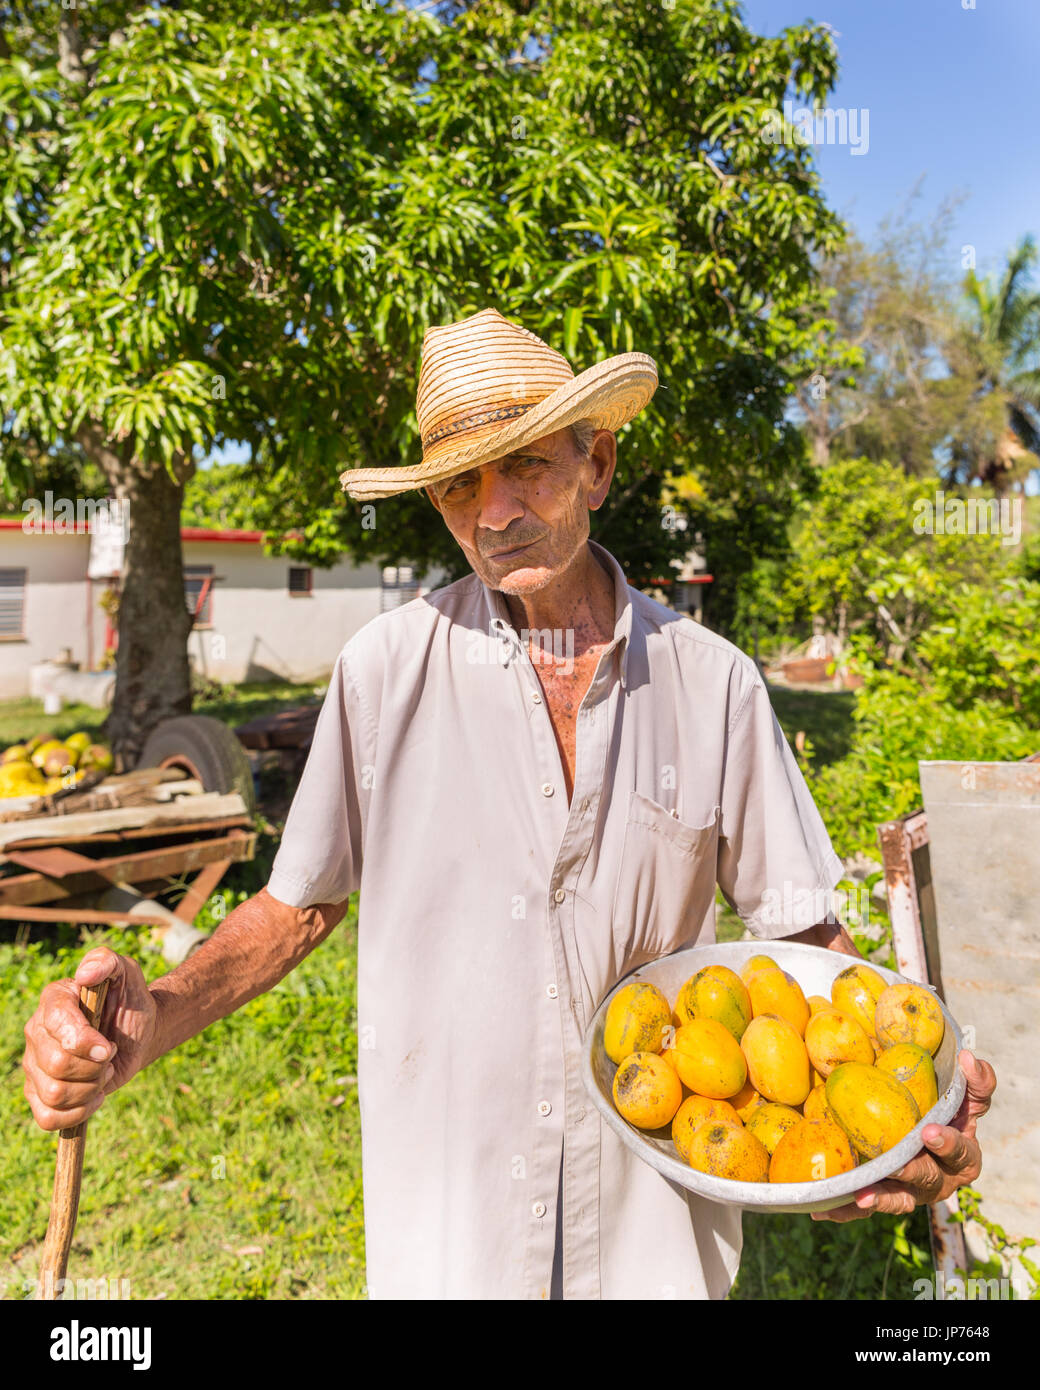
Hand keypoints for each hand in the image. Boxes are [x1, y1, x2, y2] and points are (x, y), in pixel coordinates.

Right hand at [22, 946, 157, 1131]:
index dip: (86, 1042)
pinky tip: (94, 1096)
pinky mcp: (39, 1094)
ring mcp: (34, 1065)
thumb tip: (85, 974)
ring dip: (90, 1089)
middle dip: (95, 1067)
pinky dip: (77, 1114)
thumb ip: (107, 962)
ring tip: (103, 1073)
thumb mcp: (127, 973)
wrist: (137, 1034)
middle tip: (110, 1056)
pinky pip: (47, 1118)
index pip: (56, 1025)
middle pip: (57, 1065)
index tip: (110, 1046)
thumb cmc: (129, 1001)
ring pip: (54, 1094)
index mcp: (53, 1000)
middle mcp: (36, 1032)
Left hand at [811, 1050, 995, 1222]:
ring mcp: (909, 1192)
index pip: (962, 1154)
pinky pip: (864, 1207)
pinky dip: (845, 1209)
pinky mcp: (882, 1196)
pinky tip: (822, 1208)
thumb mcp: (964, 1095)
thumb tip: (969, 1058)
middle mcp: (937, 1180)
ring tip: (861, 1193)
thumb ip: (975, 1080)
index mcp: (962, 1158)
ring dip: (880, 1198)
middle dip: (910, 1171)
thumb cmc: (944, 1111)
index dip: (949, 1145)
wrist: (919, 1125)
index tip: (930, 1132)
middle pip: (927, 1180)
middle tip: (894, 1163)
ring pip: (897, 1199)